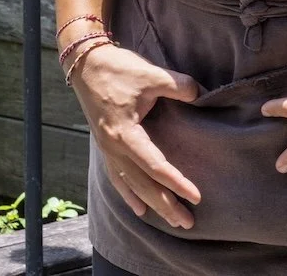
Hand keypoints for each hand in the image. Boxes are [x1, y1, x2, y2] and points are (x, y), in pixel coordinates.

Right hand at [68, 41, 201, 228]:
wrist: (87, 64)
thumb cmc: (118, 69)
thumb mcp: (151, 73)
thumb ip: (178, 85)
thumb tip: (200, 95)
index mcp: (125, 134)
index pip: (155, 166)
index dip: (176, 182)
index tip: (195, 196)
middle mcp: (114, 148)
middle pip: (143, 184)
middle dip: (166, 205)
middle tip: (188, 223)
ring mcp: (107, 149)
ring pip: (131, 185)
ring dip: (152, 204)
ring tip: (171, 220)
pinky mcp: (105, 145)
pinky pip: (117, 177)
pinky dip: (129, 195)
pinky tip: (139, 208)